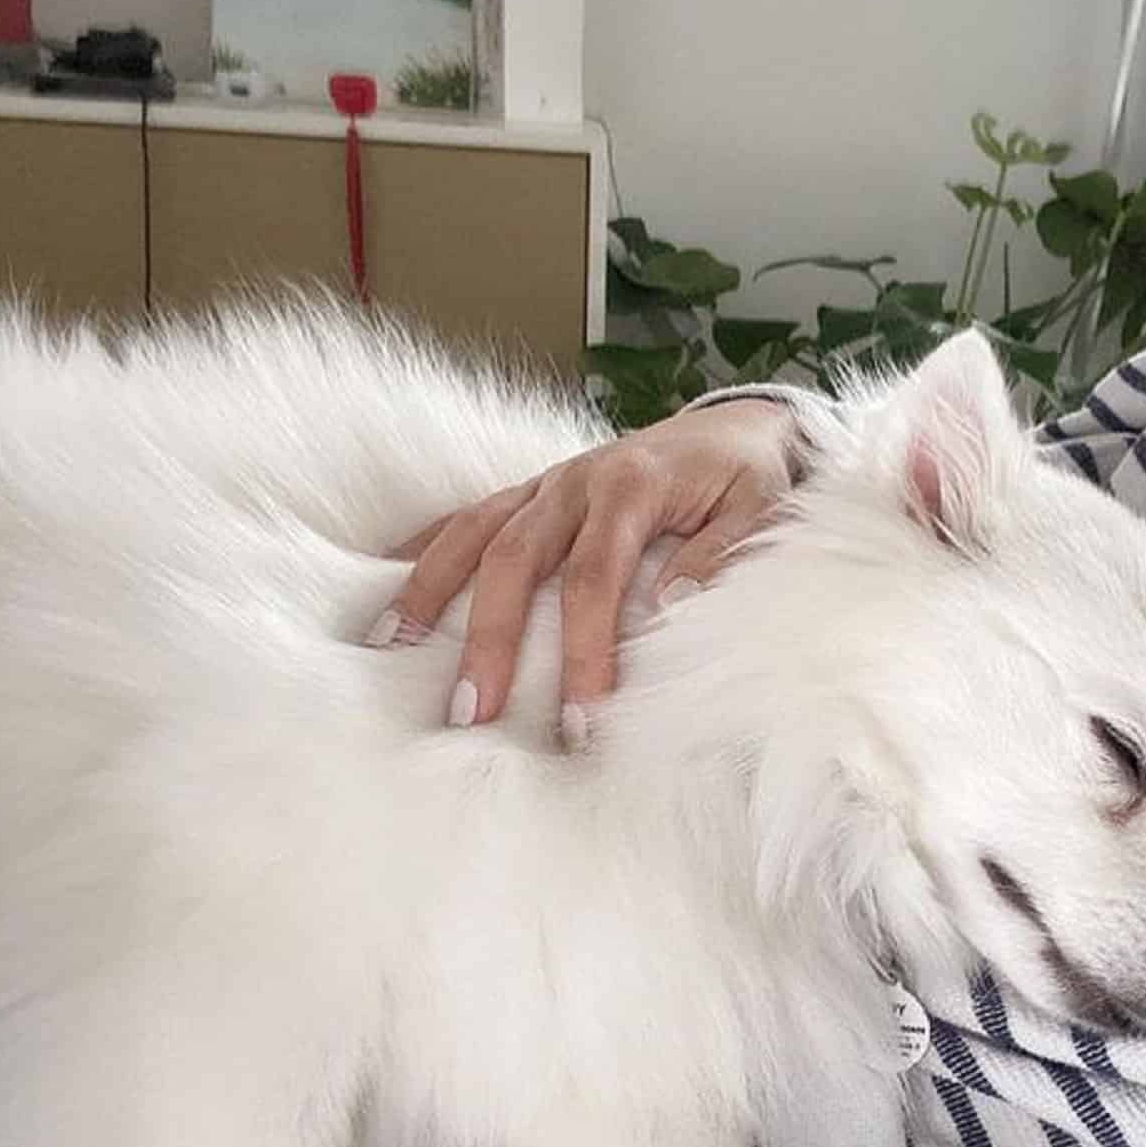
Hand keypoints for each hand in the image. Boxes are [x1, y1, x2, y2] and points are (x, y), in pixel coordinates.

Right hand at [370, 398, 799, 733]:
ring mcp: (547, 484)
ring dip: (428, 590)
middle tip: (471, 713)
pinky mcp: (532, 490)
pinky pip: (467, 516)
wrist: (737, 425)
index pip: (594, 580)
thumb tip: (671, 605)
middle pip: (515, 561)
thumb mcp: (758, 510)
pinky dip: (425, 549)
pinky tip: (387, 586)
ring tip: (389, 647)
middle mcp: (576, 482)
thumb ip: (718, 554)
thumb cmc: (746, 478)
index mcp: (631, 488)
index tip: (578, 721)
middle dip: (488, 640)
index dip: (582, 652)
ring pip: (474, 533)